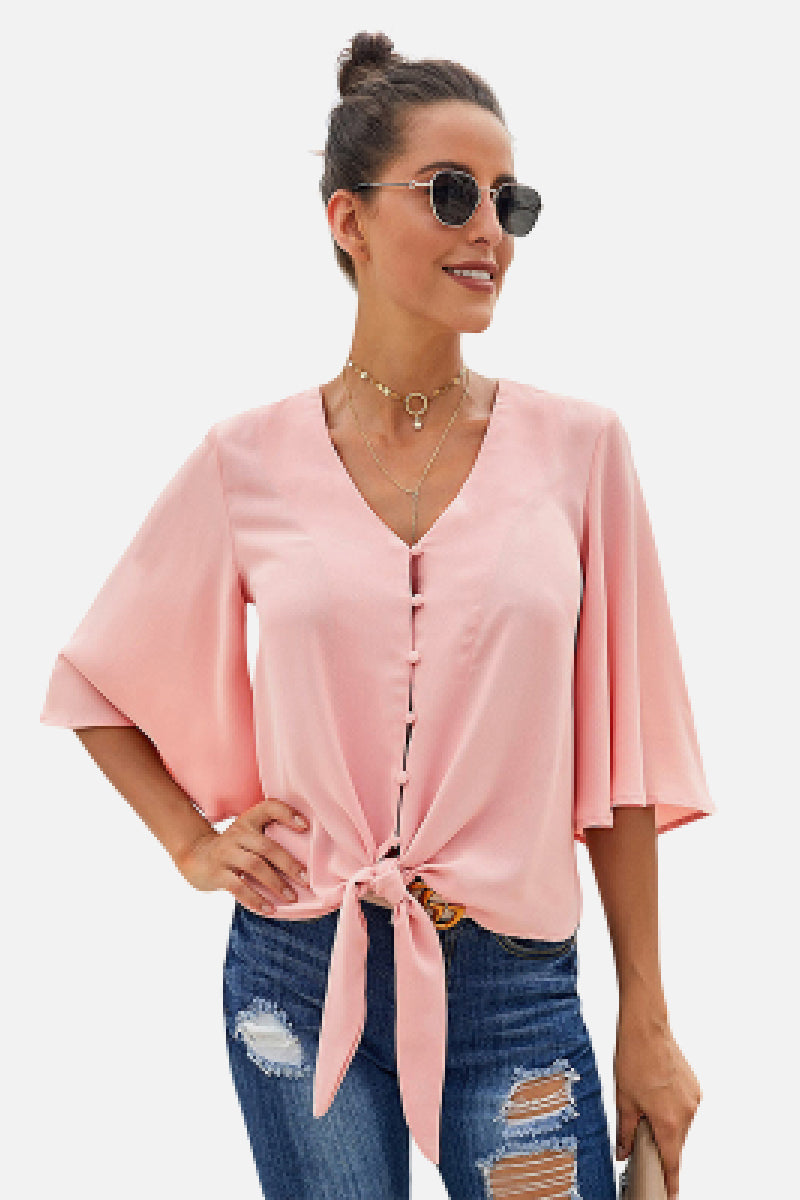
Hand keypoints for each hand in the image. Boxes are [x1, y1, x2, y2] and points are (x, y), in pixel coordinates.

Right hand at [173, 796, 309, 915]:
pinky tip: (269, 909)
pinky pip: (239, 887)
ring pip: (255, 866)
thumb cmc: (233, 848)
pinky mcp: (216, 873)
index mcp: (248, 821)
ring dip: (276, 883)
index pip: (269, 808)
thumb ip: (269, 839)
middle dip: (289, 864)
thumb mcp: (247, 835)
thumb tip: (305, 862)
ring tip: (291, 897)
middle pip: (267, 846)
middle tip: (306, 879)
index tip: (306, 826)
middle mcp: (237, 834)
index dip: (287, 813)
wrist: (194, 856)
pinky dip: (256, 900)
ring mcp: (225, 853)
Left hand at [614, 1007, 702, 1199]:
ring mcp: (693, 1098)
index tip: (671, 1193)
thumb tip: (623, 1152)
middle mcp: (687, 1112)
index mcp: (669, 1121)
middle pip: (675, 1141)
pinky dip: (671, 1105)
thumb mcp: (623, 1100)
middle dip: (659, 1140)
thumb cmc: (634, 1058)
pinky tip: (656, 1089)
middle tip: (641, 1124)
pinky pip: (684, 1105)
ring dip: (665, 1120)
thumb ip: (625, 1132)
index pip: (672, 1162)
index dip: (671, 1181)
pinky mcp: (695, 1086)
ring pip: (680, 1123)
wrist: (647, 1026)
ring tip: (646, 1097)